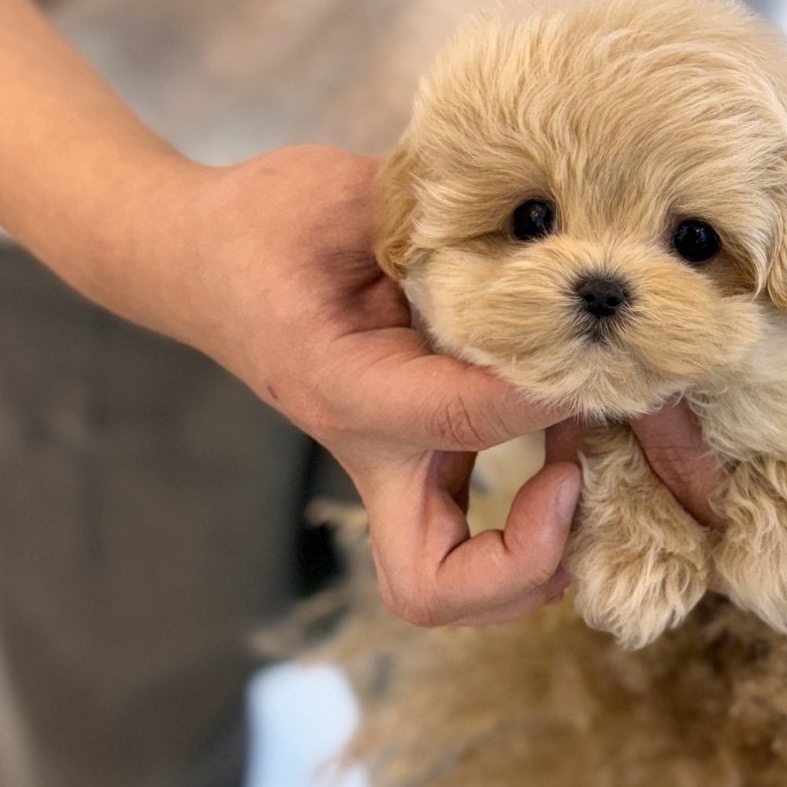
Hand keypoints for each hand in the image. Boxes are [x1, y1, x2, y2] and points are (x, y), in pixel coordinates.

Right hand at [155, 145, 582, 625]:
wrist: (198, 256)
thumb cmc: (263, 222)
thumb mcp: (343, 198)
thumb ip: (430, 218)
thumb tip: (537, 223)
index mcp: (346, 389)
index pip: (459, 421)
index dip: (538, 396)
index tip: (584, 354)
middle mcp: (372, 450)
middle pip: (435, 588)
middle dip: (527, 561)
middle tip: (575, 476)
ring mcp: (393, 467)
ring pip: (458, 584)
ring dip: (541, 550)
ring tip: (587, 451)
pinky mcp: (418, 458)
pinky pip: (475, 530)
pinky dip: (539, 510)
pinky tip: (571, 424)